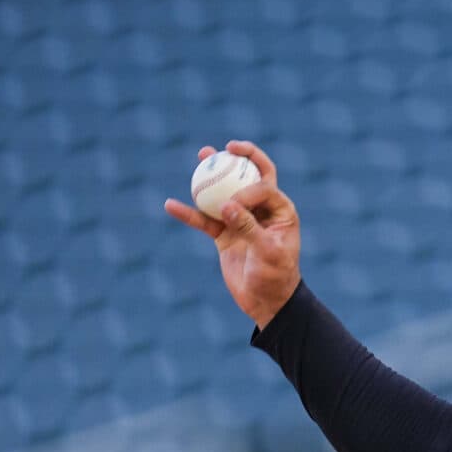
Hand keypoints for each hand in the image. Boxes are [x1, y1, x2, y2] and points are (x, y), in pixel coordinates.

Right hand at [164, 140, 300, 328]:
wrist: (266, 302)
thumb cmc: (276, 278)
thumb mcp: (268, 254)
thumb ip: (249, 228)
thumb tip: (227, 205)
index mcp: (280, 210)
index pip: (264, 186)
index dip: (248, 187)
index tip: (234, 202)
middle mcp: (262, 211)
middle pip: (249, 176)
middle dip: (238, 158)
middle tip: (223, 149)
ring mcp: (241, 220)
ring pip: (224, 193)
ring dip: (212, 176)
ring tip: (201, 157)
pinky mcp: (225, 234)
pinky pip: (204, 219)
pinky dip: (189, 213)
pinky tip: (171, 206)